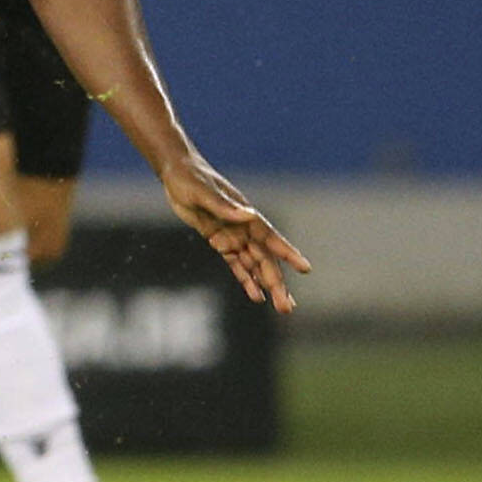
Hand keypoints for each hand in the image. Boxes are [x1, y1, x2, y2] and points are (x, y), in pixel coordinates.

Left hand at [158, 151, 309, 314]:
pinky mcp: (219, 242)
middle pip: (265, 260)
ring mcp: (233, 236)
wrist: (176, 173)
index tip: (305, 268)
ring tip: (282, 307)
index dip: (287, 253)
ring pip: (254, 266)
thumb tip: (249, 214)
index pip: (271, 238)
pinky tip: (257, 296)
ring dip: (266, 285)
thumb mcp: (203, 191)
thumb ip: (224, 205)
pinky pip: (235, 264)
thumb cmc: (191, 178)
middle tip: (288, 307)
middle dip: (277, 283)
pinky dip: (246, 279)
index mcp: (245, 216)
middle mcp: (244, 229)